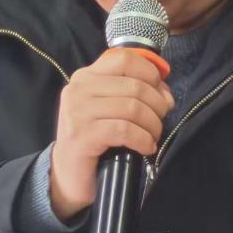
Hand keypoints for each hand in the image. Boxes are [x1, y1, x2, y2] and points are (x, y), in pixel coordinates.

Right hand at [50, 49, 174, 220]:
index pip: (125, 59)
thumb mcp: (112, 107)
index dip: (150, 74)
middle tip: (159, 121)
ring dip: (152, 125)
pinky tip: (146, 148)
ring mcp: (77, 111)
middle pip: (135, 86)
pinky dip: (143, 140)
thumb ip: (135, 92)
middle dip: (157, 105)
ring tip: (153, 136)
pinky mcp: (81, 135)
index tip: (160, 94)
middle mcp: (79, 88)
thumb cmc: (95, 138)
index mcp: (86, 76)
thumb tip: (166, 95)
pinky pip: (125, 130)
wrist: (67, 174)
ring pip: (133, 108)